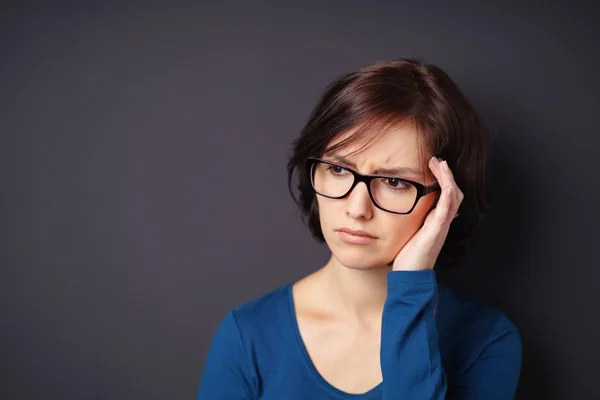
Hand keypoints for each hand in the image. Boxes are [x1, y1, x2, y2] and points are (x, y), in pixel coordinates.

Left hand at [392, 156, 463, 271]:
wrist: (410, 277)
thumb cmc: (408, 257)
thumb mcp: (409, 232)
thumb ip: (411, 220)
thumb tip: (403, 207)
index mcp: (436, 221)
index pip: (446, 195)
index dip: (443, 179)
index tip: (432, 164)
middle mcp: (442, 222)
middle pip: (453, 192)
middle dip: (446, 174)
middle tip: (437, 160)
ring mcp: (441, 226)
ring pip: (453, 197)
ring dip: (448, 179)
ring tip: (440, 164)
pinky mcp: (437, 232)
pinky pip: (446, 210)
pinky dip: (447, 195)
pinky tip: (445, 184)